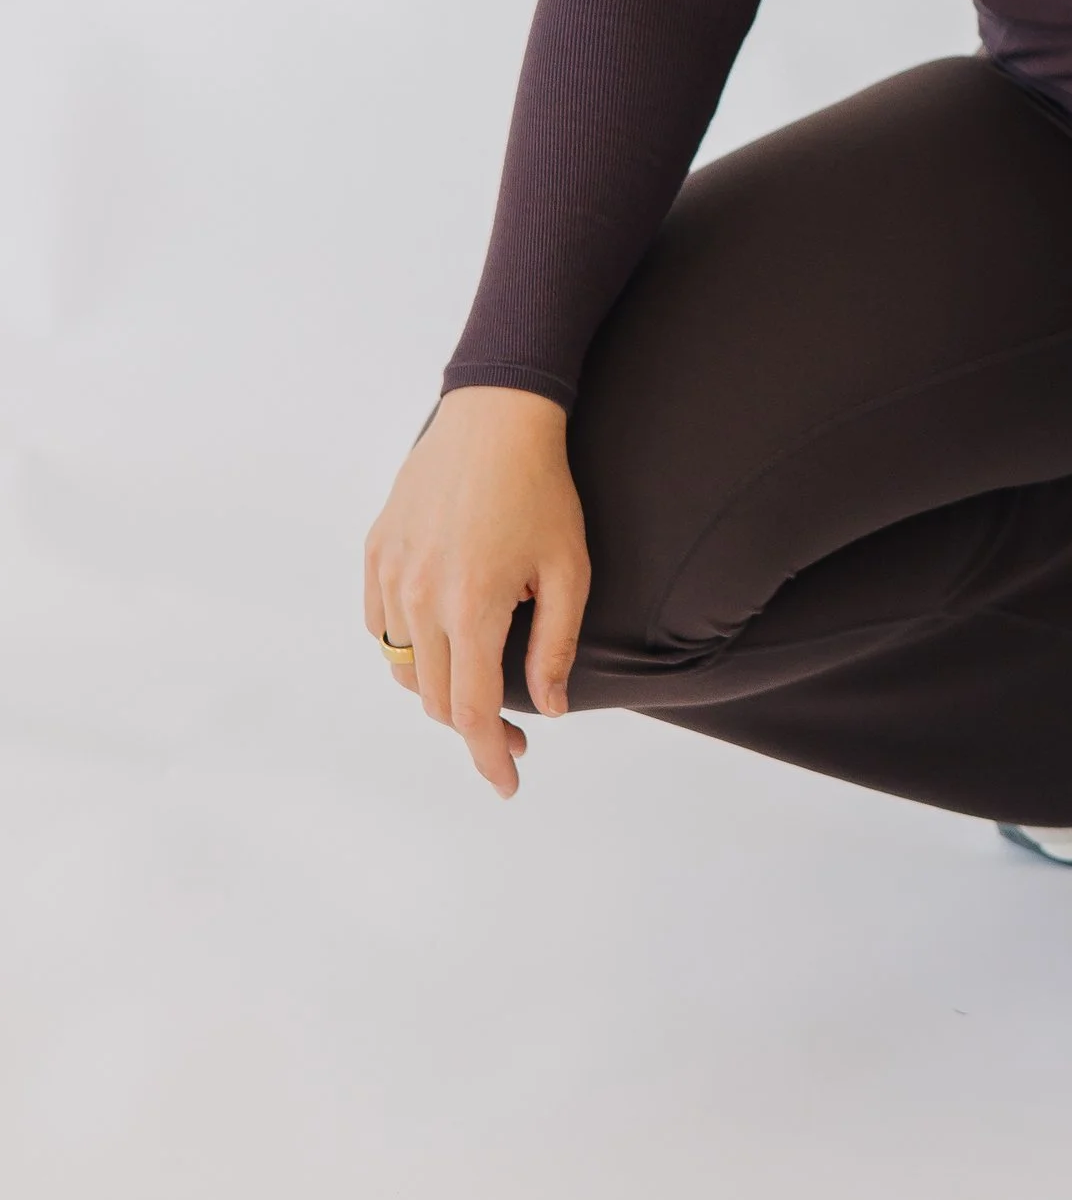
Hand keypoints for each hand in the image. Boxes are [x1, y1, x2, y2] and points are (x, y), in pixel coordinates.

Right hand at [363, 387, 589, 796]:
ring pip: (402, 667)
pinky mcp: (375, 551)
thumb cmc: (542, 489)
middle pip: (435, 698)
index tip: (509, 783)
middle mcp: (419, 597)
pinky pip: (378, 625)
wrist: (496, 416)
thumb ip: (556, 644)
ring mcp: (389, 574)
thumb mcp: (569, 570)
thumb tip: (550, 707)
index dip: (490, 756)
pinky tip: (438, 643)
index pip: (473, 711)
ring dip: (437, 690)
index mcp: (471, 607)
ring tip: (478, 686)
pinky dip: (404, 649)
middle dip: (475, 728)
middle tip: (517, 732)